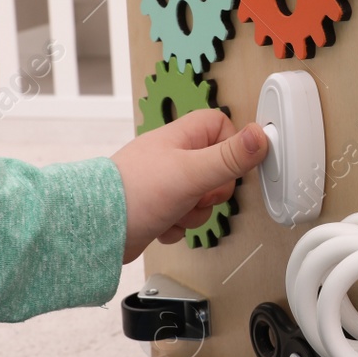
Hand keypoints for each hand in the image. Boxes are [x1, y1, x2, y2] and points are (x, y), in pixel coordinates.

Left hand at [112, 109, 269, 261]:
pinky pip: (184, 217)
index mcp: (180, 137)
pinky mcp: (156, 208)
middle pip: (216, 168)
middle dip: (212, 192)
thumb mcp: (193, 173)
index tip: (230, 167)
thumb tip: (261, 134)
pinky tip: (161, 225)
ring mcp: (163, 183)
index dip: (232, 147)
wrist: (97, 230)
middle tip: (198, 194)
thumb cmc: (134, 194)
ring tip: (174, 212)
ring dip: (194, 213)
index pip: (221, 126)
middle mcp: (171, 157)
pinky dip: (177, 226)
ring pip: (201, 198)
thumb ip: (230, 157)